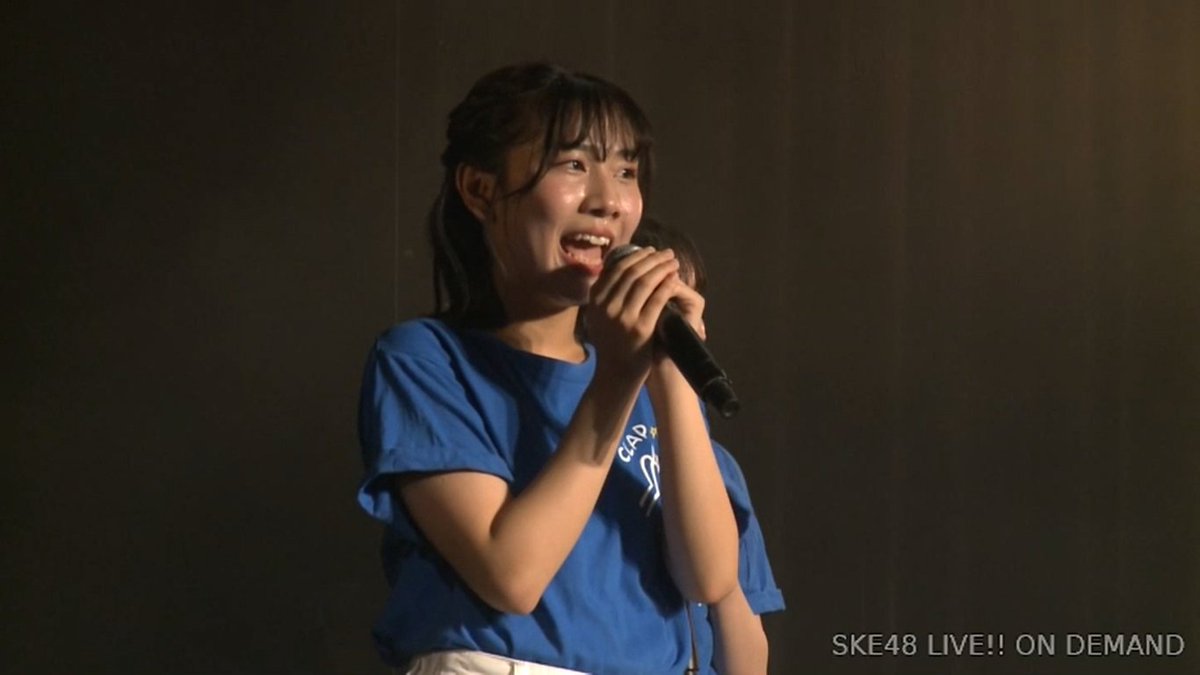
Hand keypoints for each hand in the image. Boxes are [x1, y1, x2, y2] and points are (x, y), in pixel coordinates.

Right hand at [585, 247, 681, 381]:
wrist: (616, 374)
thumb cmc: (612, 344)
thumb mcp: (599, 317)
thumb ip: (605, 294)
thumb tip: (618, 266)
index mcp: (595, 300)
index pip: (617, 269)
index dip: (636, 256)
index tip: (650, 251)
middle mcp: (606, 306)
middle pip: (633, 272)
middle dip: (653, 258)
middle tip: (667, 253)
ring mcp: (623, 317)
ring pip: (645, 282)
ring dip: (662, 268)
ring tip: (673, 262)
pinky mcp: (640, 328)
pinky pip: (657, 299)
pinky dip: (667, 285)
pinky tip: (674, 278)